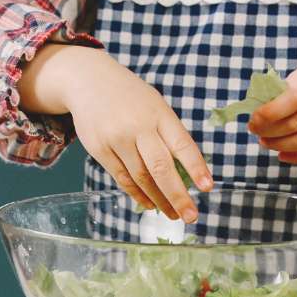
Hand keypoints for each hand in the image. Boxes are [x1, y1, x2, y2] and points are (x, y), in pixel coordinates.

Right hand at [64, 54, 211, 221]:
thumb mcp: (155, 105)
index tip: (207, 187)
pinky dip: (137, 195)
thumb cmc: (130, 96)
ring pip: (142, 178)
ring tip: (172, 214)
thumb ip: (168, 134)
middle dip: (178, 196)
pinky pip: (122, 178)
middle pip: (161, 168)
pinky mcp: (99, 149)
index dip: (196, 167)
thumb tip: (186, 173)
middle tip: (191, 216)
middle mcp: (138, 126)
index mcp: (159, 113)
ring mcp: (117, 138)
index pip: (182, 144)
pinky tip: (149, 204)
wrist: (89, 80)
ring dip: (159, 200)